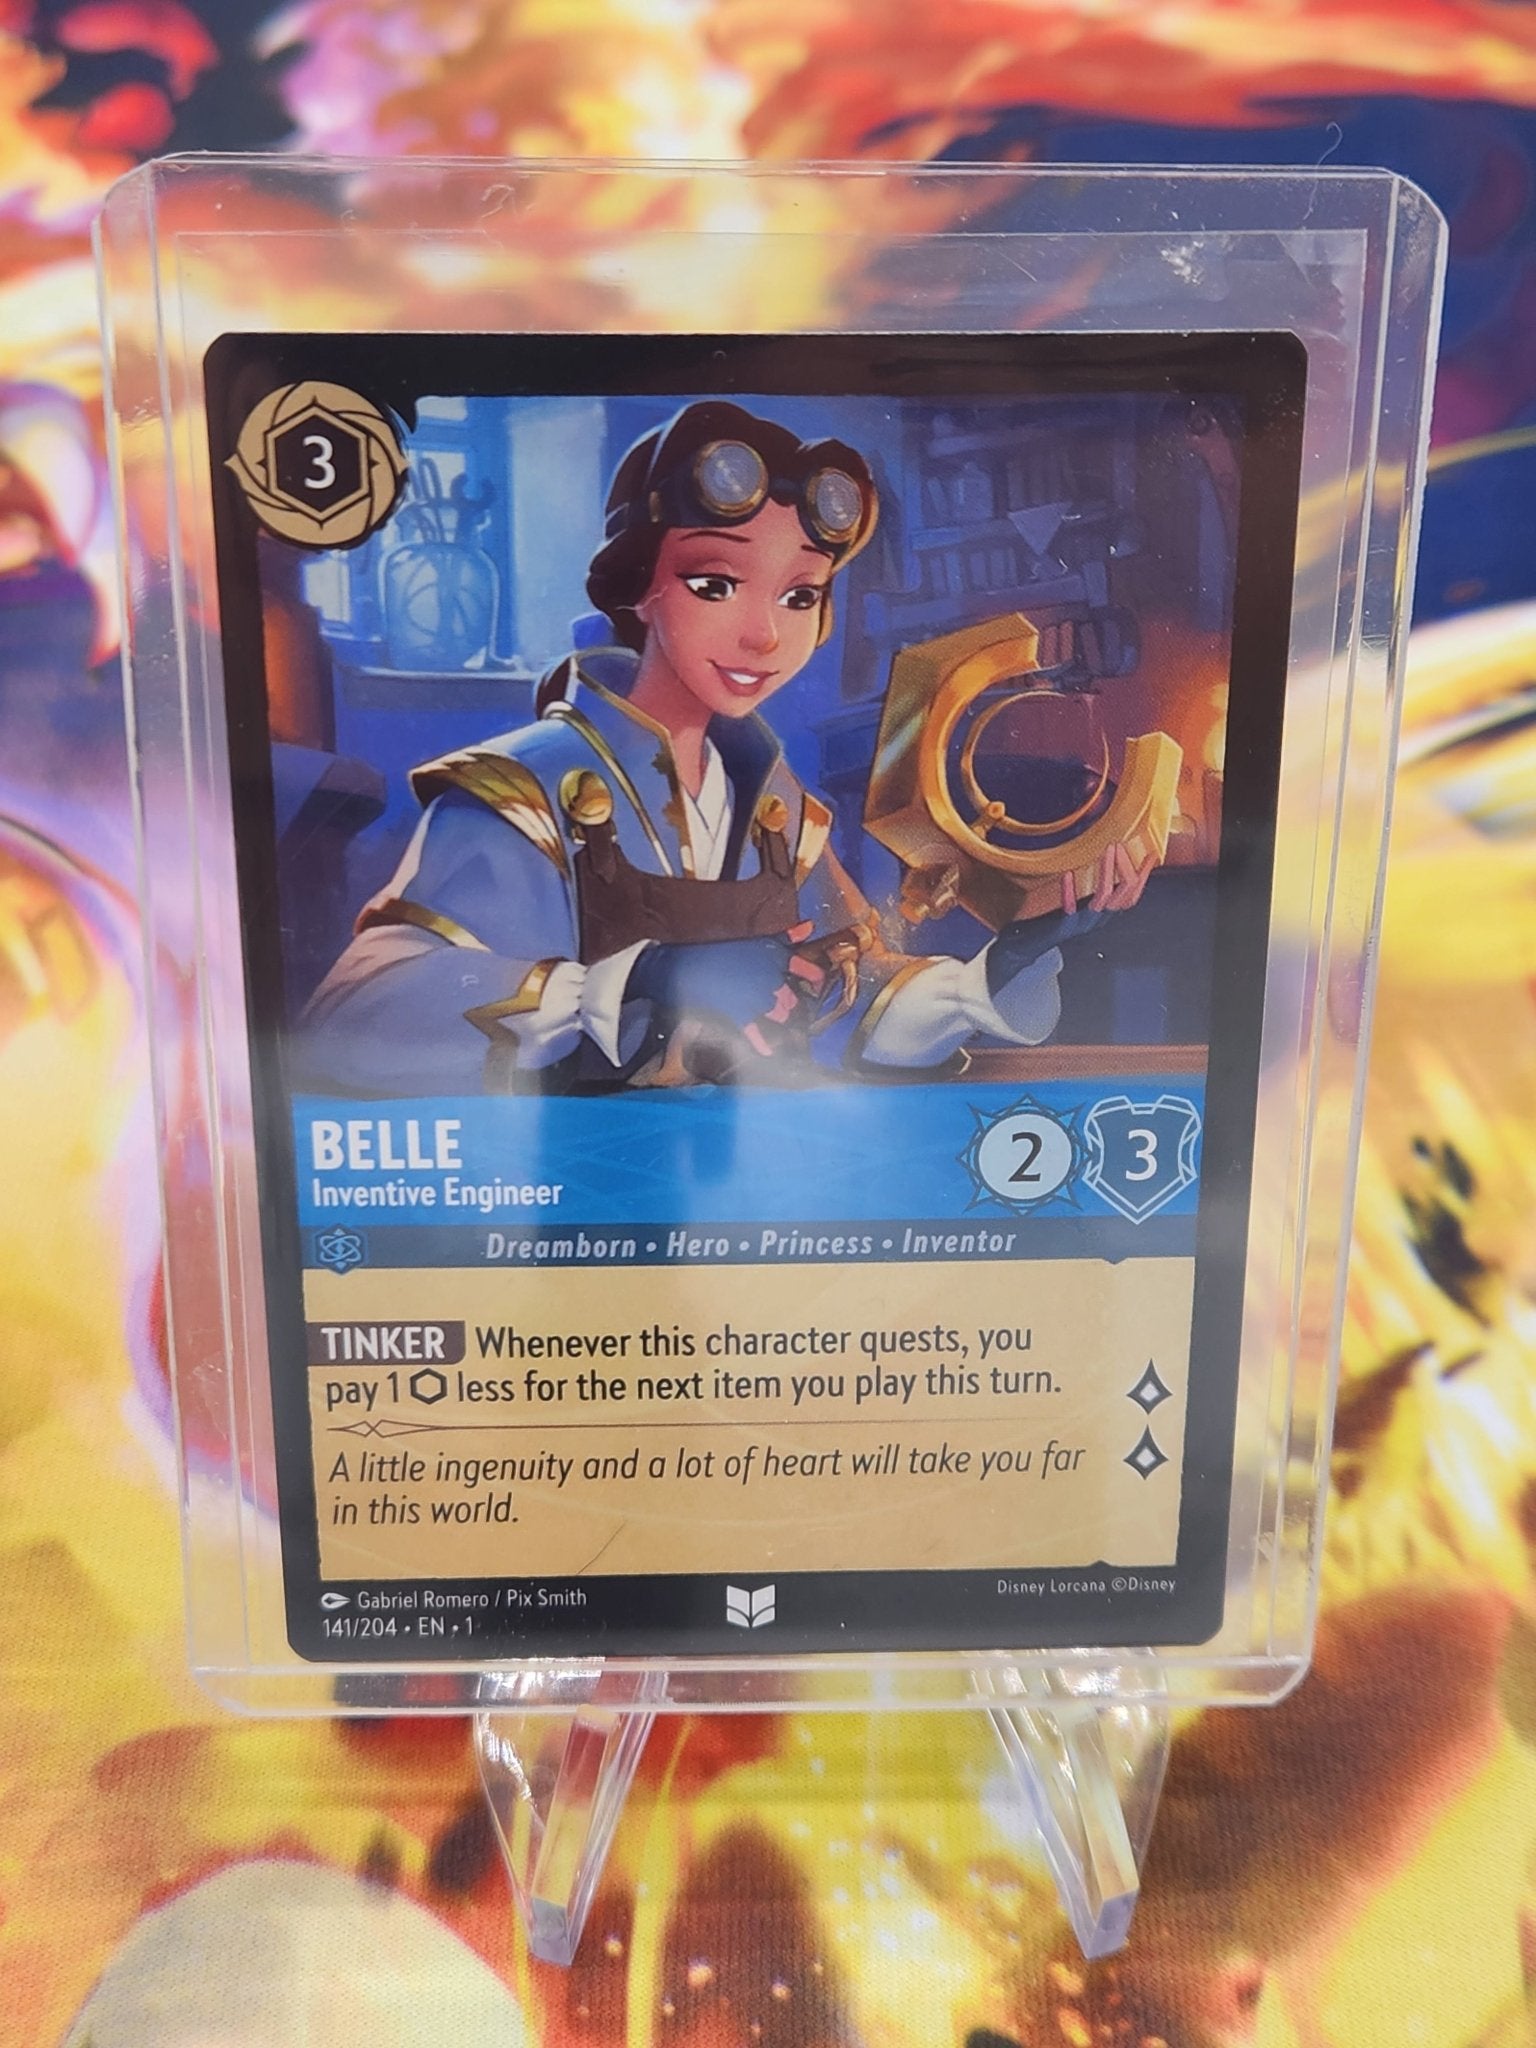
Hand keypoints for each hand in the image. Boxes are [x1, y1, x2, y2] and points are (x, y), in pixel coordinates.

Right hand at [626, 924, 824, 1056]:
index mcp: (775, 957)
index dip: (816, 977)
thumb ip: (787, 935)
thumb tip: (811, 924)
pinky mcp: (742, 1015)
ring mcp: (757, 999)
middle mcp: (771, 979)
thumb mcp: (756, 940)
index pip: (808, 970)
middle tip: (789, 1007)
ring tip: (778, 1024)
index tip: (818, 983)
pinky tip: (769, 1052)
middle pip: (794, 998)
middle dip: (792, 1003)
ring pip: (781, 1016)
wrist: (685, 966)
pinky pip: (758, 1034)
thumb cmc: (720, 950)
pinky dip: (764, 1045)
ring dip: (781, 1022)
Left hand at [986, 845, 1153, 998]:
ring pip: (1104, 896)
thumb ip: (1096, 889)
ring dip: (1108, 871)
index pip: (1133, 894)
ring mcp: (1083, 923)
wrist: (1028, 946)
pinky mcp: (1065, 926)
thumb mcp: (1080, 903)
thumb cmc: (1053, 921)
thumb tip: (1110, 864)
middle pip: (1125, 893)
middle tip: (1119, 844)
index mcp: (1105, 914)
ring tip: (1107, 850)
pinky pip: (1072, 907)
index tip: (1152, 854)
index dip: (1144, 876)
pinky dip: (1070, 890)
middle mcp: (1099, 919)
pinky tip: (1068, 875)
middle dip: (1126, 867)